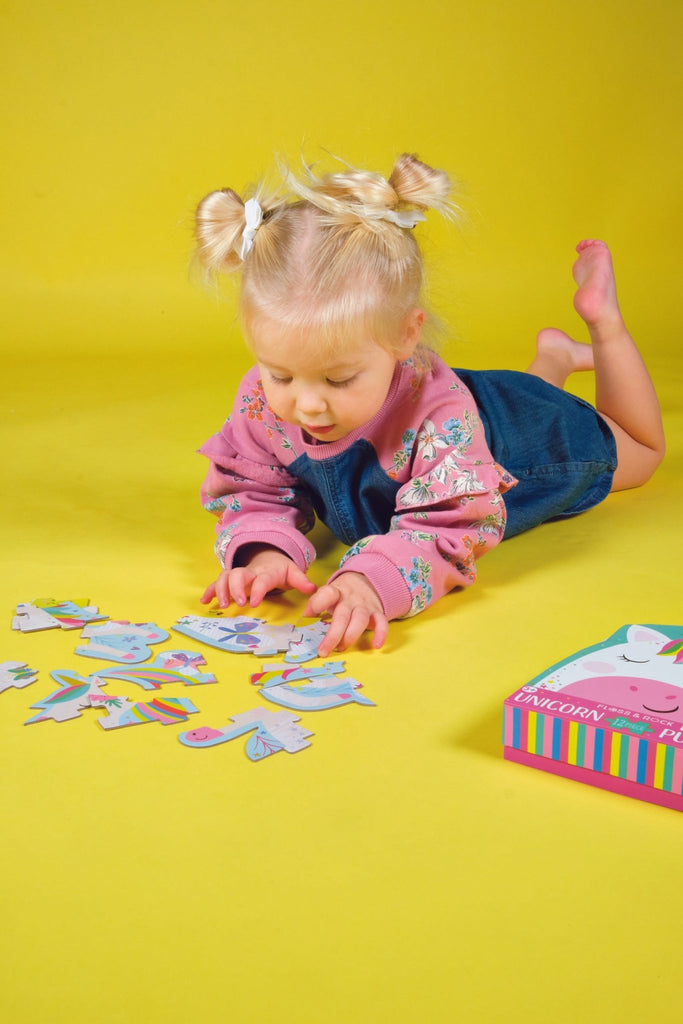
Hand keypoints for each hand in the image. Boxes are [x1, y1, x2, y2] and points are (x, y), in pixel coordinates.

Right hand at [201, 546, 315, 609]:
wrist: (268, 557)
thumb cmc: (280, 569)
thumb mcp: (293, 573)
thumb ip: (301, 581)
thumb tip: (313, 589)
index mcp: (266, 572)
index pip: (261, 580)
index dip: (257, 590)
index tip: (253, 603)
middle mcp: (250, 572)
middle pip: (238, 574)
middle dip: (236, 588)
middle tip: (239, 603)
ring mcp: (238, 575)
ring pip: (225, 576)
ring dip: (221, 589)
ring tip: (223, 605)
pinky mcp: (229, 579)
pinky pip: (217, 582)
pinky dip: (210, 590)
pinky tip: (205, 601)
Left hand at [304, 572, 388, 656]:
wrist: (366, 580)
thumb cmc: (342, 593)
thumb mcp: (327, 594)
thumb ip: (316, 604)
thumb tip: (305, 618)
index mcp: (335, 592)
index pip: (327, 594)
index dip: (318, 604)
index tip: (310, 615)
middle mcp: (350, 599)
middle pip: (342, 616)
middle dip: (332, 636)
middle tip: (323, 651)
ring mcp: (364, 605)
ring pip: (360, 620)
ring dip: (350, 637)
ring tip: (341, 648)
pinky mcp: (377, 612)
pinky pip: (382, 622)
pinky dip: (381, 634)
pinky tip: (376, 645)